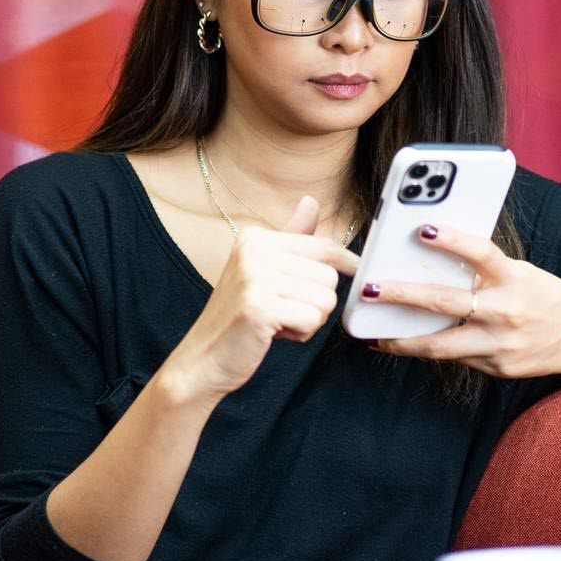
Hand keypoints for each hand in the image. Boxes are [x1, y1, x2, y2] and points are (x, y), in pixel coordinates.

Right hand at [159, 196, 361, 403]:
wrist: (202, 359)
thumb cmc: (238, 317)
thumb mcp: (263, 270)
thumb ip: (292, 239)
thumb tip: (311, 202)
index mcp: (255, 238)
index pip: (322, 246)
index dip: (346, 262)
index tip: (357, 270)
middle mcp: (253, 251)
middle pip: (329, 276)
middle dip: (316, 302)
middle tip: (284, 311)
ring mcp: (254, 278)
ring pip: (325, 299)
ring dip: (309, 320)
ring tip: (278, 322)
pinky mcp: (259, 308)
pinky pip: (312, 319)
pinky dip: (300, 334)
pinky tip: (274, 334)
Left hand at [357, 223, 560, 379]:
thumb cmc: (543, 295)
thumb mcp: (519, 273)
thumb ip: (484, 271)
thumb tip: (430, 259)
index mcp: (515, 280)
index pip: (481, 253)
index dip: (452, 240)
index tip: (421, 229)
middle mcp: (507, 313)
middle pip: (447, 303)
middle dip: (402, 296)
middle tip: (367, 289)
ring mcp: (502, 345)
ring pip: (442, 346)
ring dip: (403, 341)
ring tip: (375, 335)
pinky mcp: (498, 369)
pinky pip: (456, 359)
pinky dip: (429, 351)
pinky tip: (406, 346)